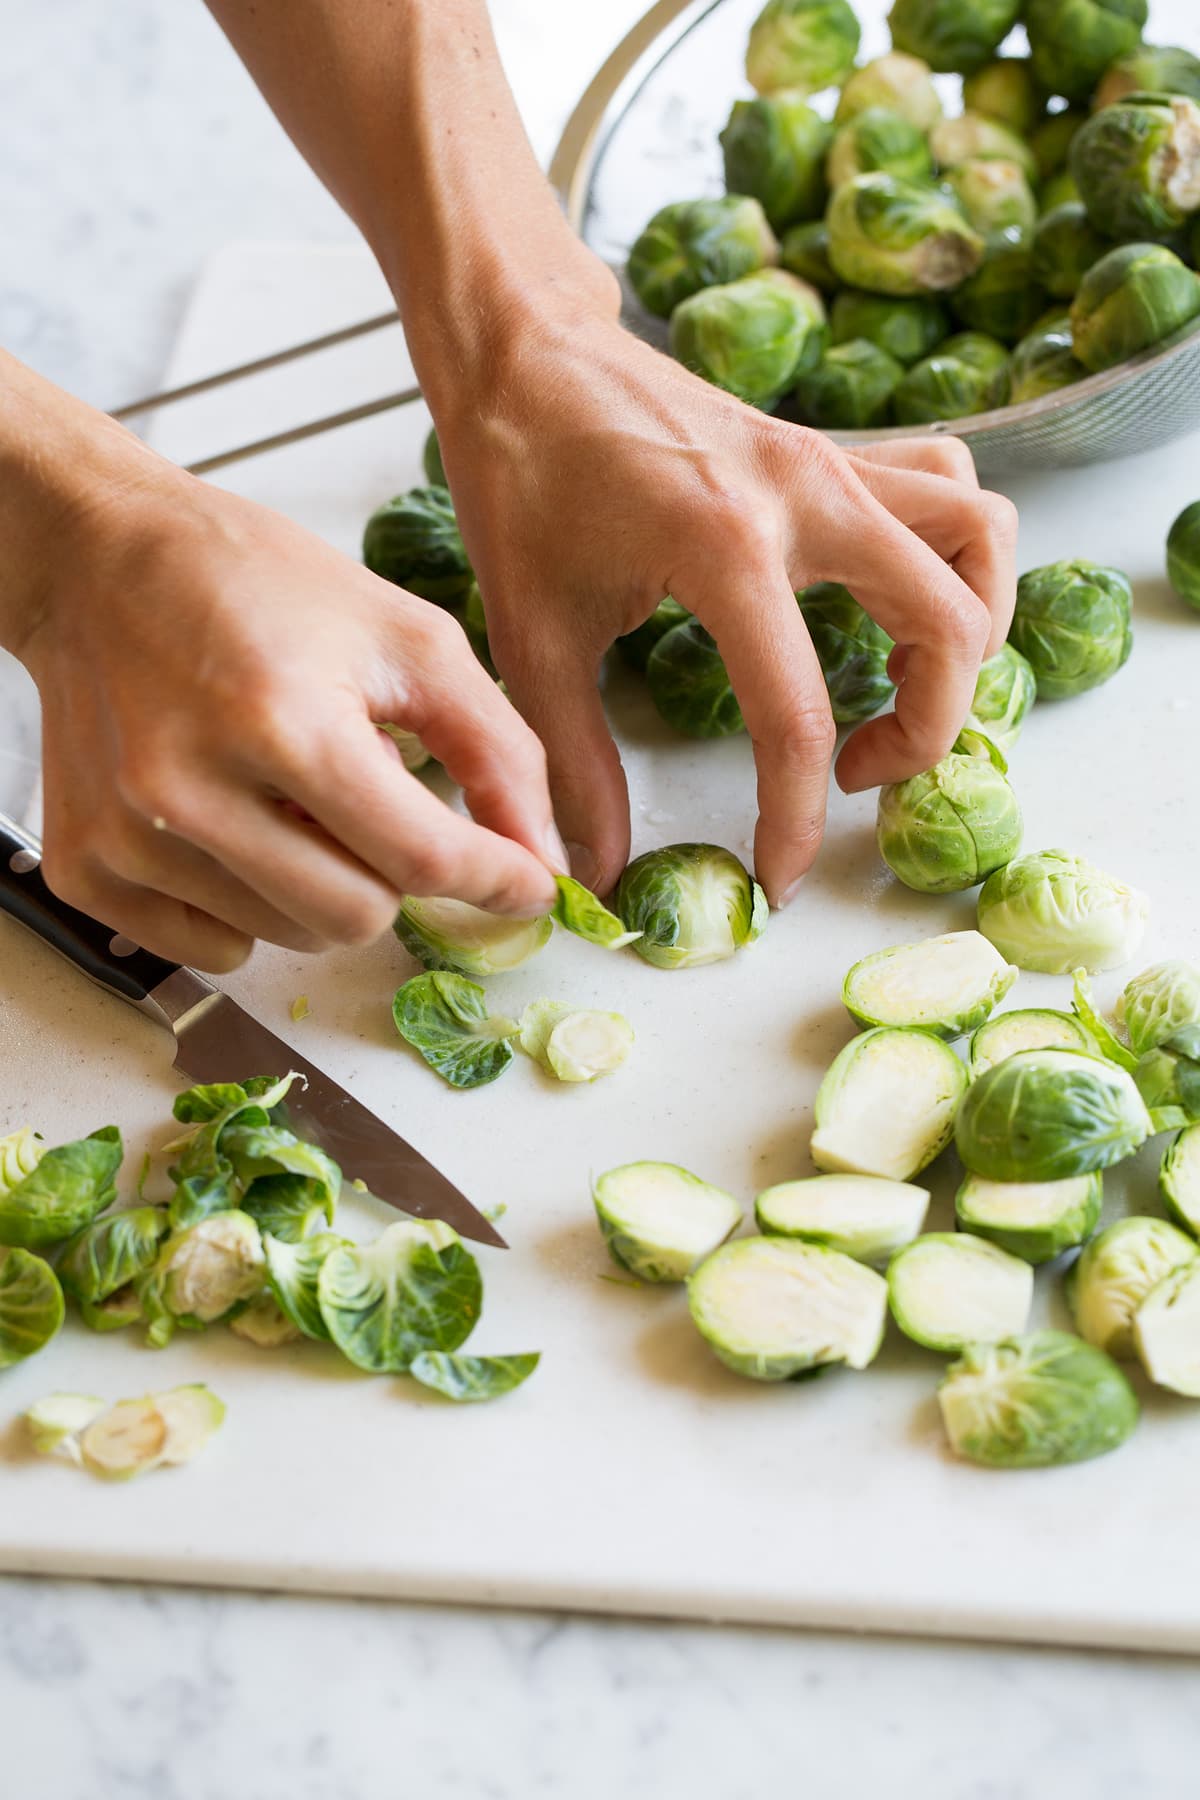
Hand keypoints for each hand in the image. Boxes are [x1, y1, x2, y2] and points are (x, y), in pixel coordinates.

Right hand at [16, 465, 562, 971]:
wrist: (99, 558)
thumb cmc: (254, 582)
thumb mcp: (405, 635)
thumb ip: (494, 747)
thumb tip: (542, 860)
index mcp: (283, 721)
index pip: (421, 858)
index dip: (494, 880)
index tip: (526, 885)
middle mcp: (192, 790)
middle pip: (356, 917)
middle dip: (393, 874)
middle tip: (375, 805)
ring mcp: (129, 836)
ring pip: (287, 937)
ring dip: (318, 885)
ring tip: (291, 796)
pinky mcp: (86, 865)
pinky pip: (211, 947)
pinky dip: (247, 907)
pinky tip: (236, 826)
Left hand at [436, 307, 1017, 906]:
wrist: (526, 354)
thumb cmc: (520, 483)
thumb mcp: (530, 635)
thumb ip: (571, 762)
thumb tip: (595, 870)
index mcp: (724, 547)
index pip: (797, 717)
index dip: (797, 821)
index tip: (783, 876)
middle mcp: (806, 495)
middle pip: (949, 622)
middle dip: (927, 726)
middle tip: (855, 771)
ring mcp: (834, 461)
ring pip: (980, 535)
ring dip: (968, 626)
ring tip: (904, 684)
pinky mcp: (837, 448)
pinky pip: (952, 484)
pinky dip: (956, 550)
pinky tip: (897, 601)